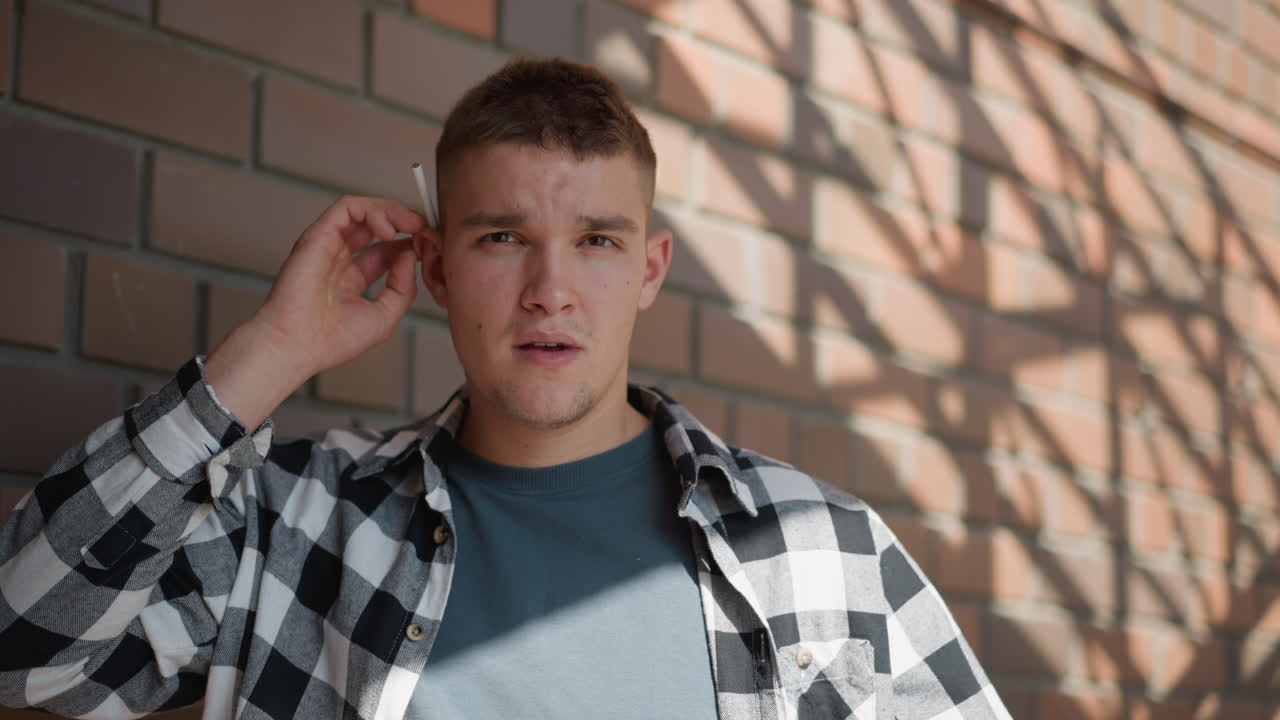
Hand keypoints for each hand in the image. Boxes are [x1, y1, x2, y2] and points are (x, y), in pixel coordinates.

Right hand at [205, 196, 425, 428]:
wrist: (298, 345)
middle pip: (377, 226)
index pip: (386, 250)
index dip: (410, 244)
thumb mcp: (384, 316)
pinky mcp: (318, 235)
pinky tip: (387, 230)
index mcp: (353, 279)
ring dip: (393, 211)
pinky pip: (347, 207)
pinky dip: (372, 210)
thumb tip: (411, 256)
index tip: (429, 248)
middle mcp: (339, 259)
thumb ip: (402, 286)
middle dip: (406, 223)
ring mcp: (328, 245)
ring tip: (411, 225)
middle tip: (425, 230)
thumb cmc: (331, 340)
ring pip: (363, 210)